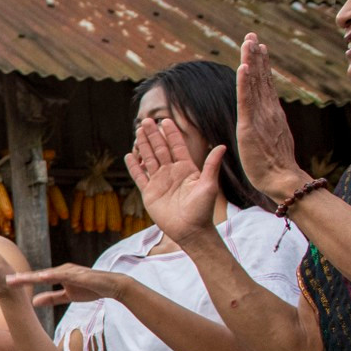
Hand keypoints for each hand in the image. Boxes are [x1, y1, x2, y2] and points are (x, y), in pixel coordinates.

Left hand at [3, 262, 127, 309]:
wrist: (112, 286)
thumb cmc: (90, 288)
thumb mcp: (68, 296)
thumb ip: (52, 298)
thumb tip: (34, 302)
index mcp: (58, 275)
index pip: (36, 279)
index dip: (22, 282)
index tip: (6, 284)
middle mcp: (61, 270)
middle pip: (38, 275)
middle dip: (22, 278)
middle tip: (4, 280)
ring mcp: (70, 271)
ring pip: (47, 274)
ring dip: (32, 276)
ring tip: (18, 279)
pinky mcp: (79, 275)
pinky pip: (64, 275)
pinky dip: (52, 276)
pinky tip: (42, 277)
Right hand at [127, 117, 221, 243]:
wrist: (190, 230)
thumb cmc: (203, 210)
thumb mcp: (209, 185)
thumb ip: (211, 165)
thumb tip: (222, 145)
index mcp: (186, 168)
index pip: (177, 146)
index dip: (171, 133)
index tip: (165, 120)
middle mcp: (171, 172)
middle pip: (160, 149)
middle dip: (153, 135)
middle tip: (147, 121)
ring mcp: (159, 182)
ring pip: (149, 159)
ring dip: (143, 146)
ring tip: (138, 132)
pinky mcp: (149, 193)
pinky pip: (139, 177)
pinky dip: (134, 166)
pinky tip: (129, 156)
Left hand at [235, 34, 306, 202]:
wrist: (282, 178)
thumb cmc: (275, 166)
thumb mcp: (270, 139)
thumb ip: (268, 126)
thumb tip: (265, 119)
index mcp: (271, 113)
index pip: (264, 84)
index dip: (260, 64)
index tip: (258, 47)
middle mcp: (268, 110)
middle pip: (260, 77)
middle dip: (255, 55)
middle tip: (251, 35)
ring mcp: (260, 116)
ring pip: (255, 83)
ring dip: (250, 61)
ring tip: (248, 42)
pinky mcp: (250, 125)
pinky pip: (247, 99)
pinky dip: (245, 82)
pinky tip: (243, 66)